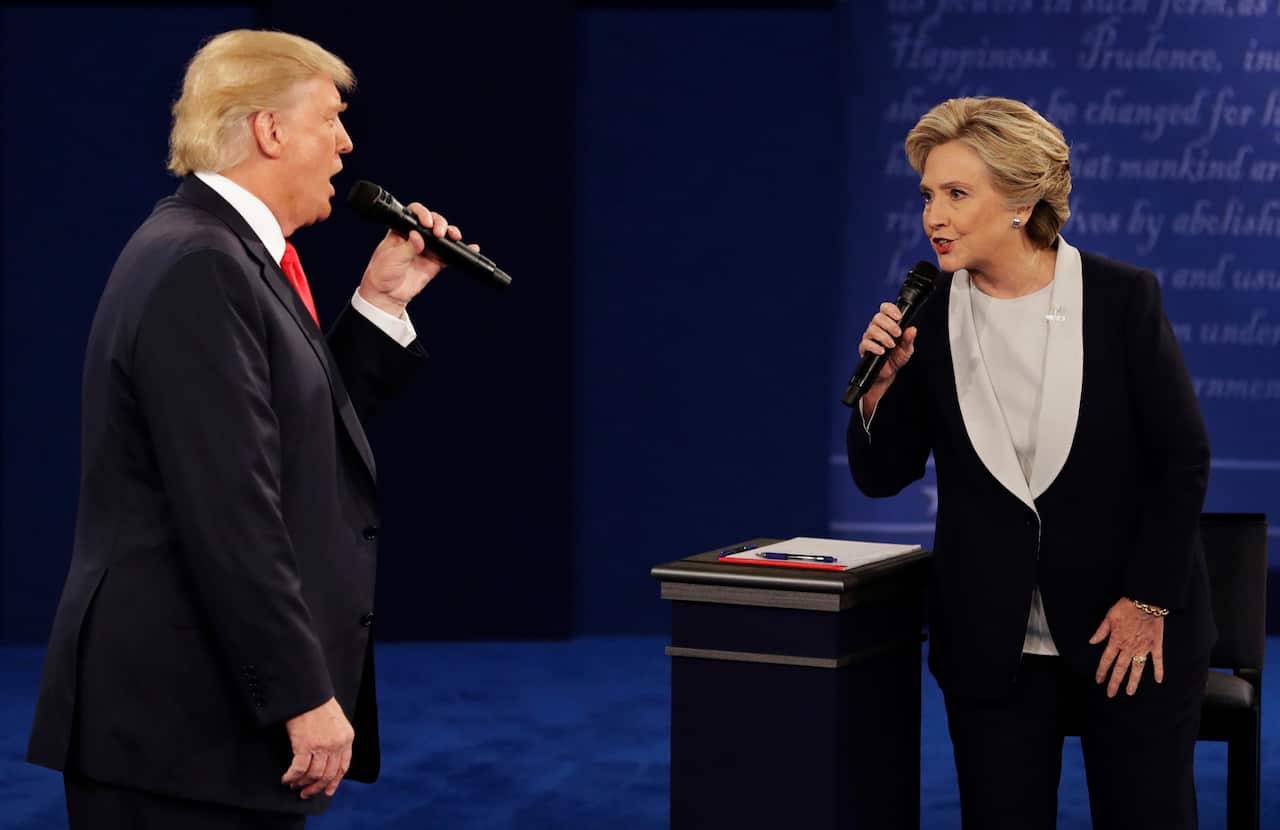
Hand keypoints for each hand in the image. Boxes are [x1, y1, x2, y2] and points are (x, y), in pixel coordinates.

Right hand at [281, 697, 353, 799]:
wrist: (307, 692)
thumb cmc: (318, 704)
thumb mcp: (336, 721)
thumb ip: (336, 738)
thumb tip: (328, 758)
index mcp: (347, 738)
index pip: (343, 767)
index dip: (334, 782)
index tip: (327, 791)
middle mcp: (337, 744)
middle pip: (328, 774)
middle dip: (316, 787)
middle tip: (306, 793)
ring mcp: (322, 745)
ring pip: (314, 775)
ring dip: (302, 784)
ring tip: (294, 786)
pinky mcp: (305, 745)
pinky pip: (299, 769)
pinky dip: (292, 777)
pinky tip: (286, 778)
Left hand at [357, 203, 481, 316]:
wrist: (388, 294)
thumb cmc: (383, 272)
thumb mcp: (393, 258)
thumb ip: (408, 246)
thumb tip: (418, 236)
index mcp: (402, 230)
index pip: (414, 214)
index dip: (423, 214)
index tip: (427, 223)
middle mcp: (416, 236)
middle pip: (433, 221)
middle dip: (440, 223)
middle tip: (439, 233)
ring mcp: (427, 248)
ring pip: (443, 235)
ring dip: (450, 233)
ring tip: (454, 236)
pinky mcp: (435, 261)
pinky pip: (450, 254)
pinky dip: (460, 251)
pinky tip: (471, 247)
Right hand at [857, 302, 916, 415]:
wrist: (888, 374)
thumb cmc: (896, 358)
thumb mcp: (907, 349)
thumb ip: (909, 339)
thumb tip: (912, 329)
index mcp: (887, 324)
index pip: (885, 309)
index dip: (891, 309)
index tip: (899, 317)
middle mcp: (877, 328)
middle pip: (877, 317)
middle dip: (889, 324)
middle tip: (897, 334)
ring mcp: (869, 338)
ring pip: (872, 329)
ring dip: (883, 336)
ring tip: (891, 345)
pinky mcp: (864, 348)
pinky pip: (866, 343)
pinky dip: (874, 346)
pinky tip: (882, 351)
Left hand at [1088, 597, 1165, 697]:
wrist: (1146, 601)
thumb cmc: (1126, 607)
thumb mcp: (1108, 617)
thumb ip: (1101, 632)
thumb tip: (1092, 642)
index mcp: (1116, 641)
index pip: (1106, 660)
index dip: (1101, 671)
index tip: (1098, 681)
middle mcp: (1129, 647)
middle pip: (1120, 668)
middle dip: (1114, 682)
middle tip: (1111, 694)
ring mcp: (1143, 648)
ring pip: (1137, 669)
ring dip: (1133, 681)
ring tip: (1129, 692)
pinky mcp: (1155, 645)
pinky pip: (1157, 661)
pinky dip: (1158, 670)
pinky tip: (1158, 680)